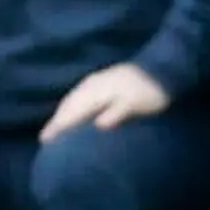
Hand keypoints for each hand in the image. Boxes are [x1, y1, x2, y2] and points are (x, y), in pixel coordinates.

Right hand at [40, 61, 172, 141]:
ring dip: (62, 113)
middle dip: (56, 120)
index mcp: (97, 91)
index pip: (72, 110)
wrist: (164, 69)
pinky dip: (71, 105)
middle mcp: (92, 85)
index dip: (59, 126)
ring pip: (73, 98)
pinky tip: (73, 112)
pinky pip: (79, 95)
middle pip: (68, 104)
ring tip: (55, 128)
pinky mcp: (103, 81)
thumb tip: (98, 125)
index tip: (46, 141)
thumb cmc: (149, 91)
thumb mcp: (135, 103)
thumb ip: (116, 113)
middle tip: (45, 138)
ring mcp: (96, 81)